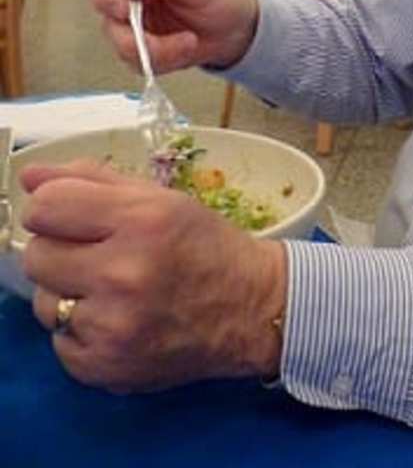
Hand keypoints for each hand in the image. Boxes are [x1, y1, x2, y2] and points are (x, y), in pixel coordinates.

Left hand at [21, 160, 285, 391]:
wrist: (251, 310)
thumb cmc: (205, 245)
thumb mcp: (159, 198)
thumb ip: (92, 180)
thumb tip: (30, 177)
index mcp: (141, 220)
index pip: (45, 207)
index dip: (52, 208)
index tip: (72, 216)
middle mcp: (123, 273)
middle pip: (35, 256)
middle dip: (60, 250)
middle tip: (96, 254)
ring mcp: (111, 326)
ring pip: (43, 302)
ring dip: (69, 294)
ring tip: (111, 290)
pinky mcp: (104, 367)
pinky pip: (58, 342)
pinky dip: (81, 331)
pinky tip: (117, 320)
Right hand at [85, 0, 258, 73]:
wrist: (238, 29)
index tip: (124, 10)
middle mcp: (133, 0)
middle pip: (109, 23)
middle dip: (140, 38)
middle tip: (171, 39)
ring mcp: (137, 27)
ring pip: (124, 49)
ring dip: (159, 52)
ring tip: (189, 41)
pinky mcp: (145, 51)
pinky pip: (140, 64)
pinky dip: (165, 62)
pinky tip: (185, 50)